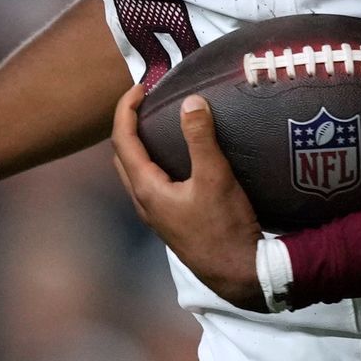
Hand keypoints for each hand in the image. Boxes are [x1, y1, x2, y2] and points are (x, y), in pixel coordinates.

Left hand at [111, 86, 267, 306]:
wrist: (239, 274)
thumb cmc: (225, 228)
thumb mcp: (215, 178)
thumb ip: (201, 138)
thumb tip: (190, 102)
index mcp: (146, 189)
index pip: (122, 140)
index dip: (125, 109)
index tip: (140, 87)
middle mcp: (144, 202)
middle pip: (122, 156)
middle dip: (128, 125)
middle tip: (147, 103)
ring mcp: (157, 214)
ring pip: (136, 172)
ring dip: (141, 145)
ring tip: (162, 124)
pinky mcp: (172, 221)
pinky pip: (153, 183)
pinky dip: (156, 162)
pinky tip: (180, 157)